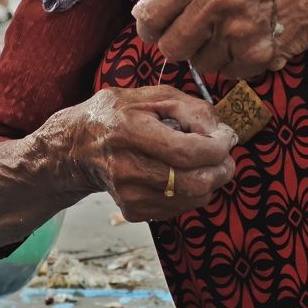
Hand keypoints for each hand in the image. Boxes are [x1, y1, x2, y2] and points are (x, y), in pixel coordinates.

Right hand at [49, 85, 236, 221]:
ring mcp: (129, 194)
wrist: (79, 146)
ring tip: (202, 161)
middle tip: (224, 154)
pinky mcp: (133, 210)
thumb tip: (222, 133)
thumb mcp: (153, 96)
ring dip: (210, 180)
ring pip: (193, 198)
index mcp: (129, 131)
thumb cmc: (119, 114)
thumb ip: (192, 108)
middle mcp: (126, 168)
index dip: (217, 147)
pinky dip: (192, 191)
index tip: (227, 137)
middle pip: (194, 182)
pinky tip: (181, 173)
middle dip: (222, 168)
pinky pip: (181, 207)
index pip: (187, 152)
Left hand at [132, 0, 307, 78]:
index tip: (158, 30)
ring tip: (236, 32)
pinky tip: (253, 41)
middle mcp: (216, 1)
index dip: (151, 28)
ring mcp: (237, 31)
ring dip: (213, 55)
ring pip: (201, 65)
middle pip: (172, 48)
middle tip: (200, 35)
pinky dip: (238, 63)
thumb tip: (146, 18)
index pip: (150, 15)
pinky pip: (230, 73)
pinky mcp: (258, 55)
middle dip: (182, 46)